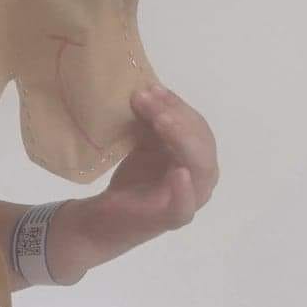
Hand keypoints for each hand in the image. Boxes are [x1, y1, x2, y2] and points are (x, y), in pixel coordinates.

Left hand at [54, 82, 218, 277]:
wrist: (104, 217)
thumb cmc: (131, 180)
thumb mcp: (143, 143)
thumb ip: (150, 120)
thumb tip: (145, 89)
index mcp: (197, 155)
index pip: (196, 125)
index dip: (177, 105)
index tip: (151, 88)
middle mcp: (202, 176)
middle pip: (201, 141)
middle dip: (177, 116)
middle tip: (149, 100)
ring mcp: (192, 199)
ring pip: (199, 167)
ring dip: (182, 139)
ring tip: (161, 121)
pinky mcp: (173, 219)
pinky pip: (185, 207)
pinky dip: (184, 190)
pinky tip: (178, 173)